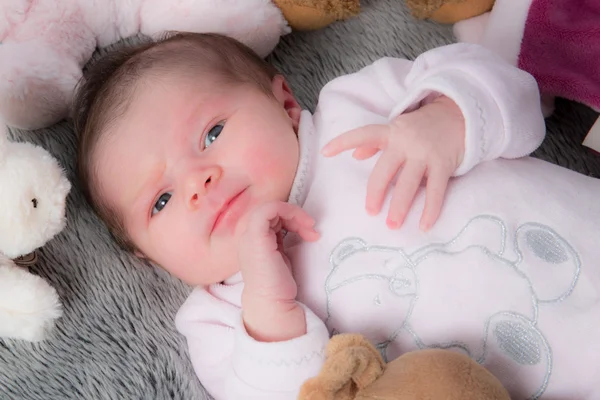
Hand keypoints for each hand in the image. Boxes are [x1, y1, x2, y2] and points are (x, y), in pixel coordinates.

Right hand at [238, 201, 318, 340]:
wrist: (272, 303)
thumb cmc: (278, 284)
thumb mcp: (280, 254)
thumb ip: (279, 237)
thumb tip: (293, 223)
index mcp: (251, 238)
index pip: (269, 216)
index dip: (290, 218)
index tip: (309, 232)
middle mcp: (246, 234)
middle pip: (271, 210)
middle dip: (294, 216)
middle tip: (312, 230)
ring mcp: (248, 234)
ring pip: (271, 207)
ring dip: (295, 214)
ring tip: (310, 230)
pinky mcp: (256, 236)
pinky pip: (270, 209)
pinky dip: (290, 212)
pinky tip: (304, 226)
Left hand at [321, 96, 464, 230]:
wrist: (460, 114)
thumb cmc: (422, 126)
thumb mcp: (397, 128)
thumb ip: (376, 142)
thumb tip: (356, 156)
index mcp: (391, 132)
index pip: (364, 134)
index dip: (343, 142)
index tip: (325, 152)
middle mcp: (406, 142)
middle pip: (384, 171)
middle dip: (375, 193)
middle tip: (370, 212)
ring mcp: (425, 154)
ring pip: (408, 184)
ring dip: (400, 207)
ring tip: (392, 225)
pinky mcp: (443, 164)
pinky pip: (435, 191)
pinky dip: (430, 210)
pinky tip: (424, 225)